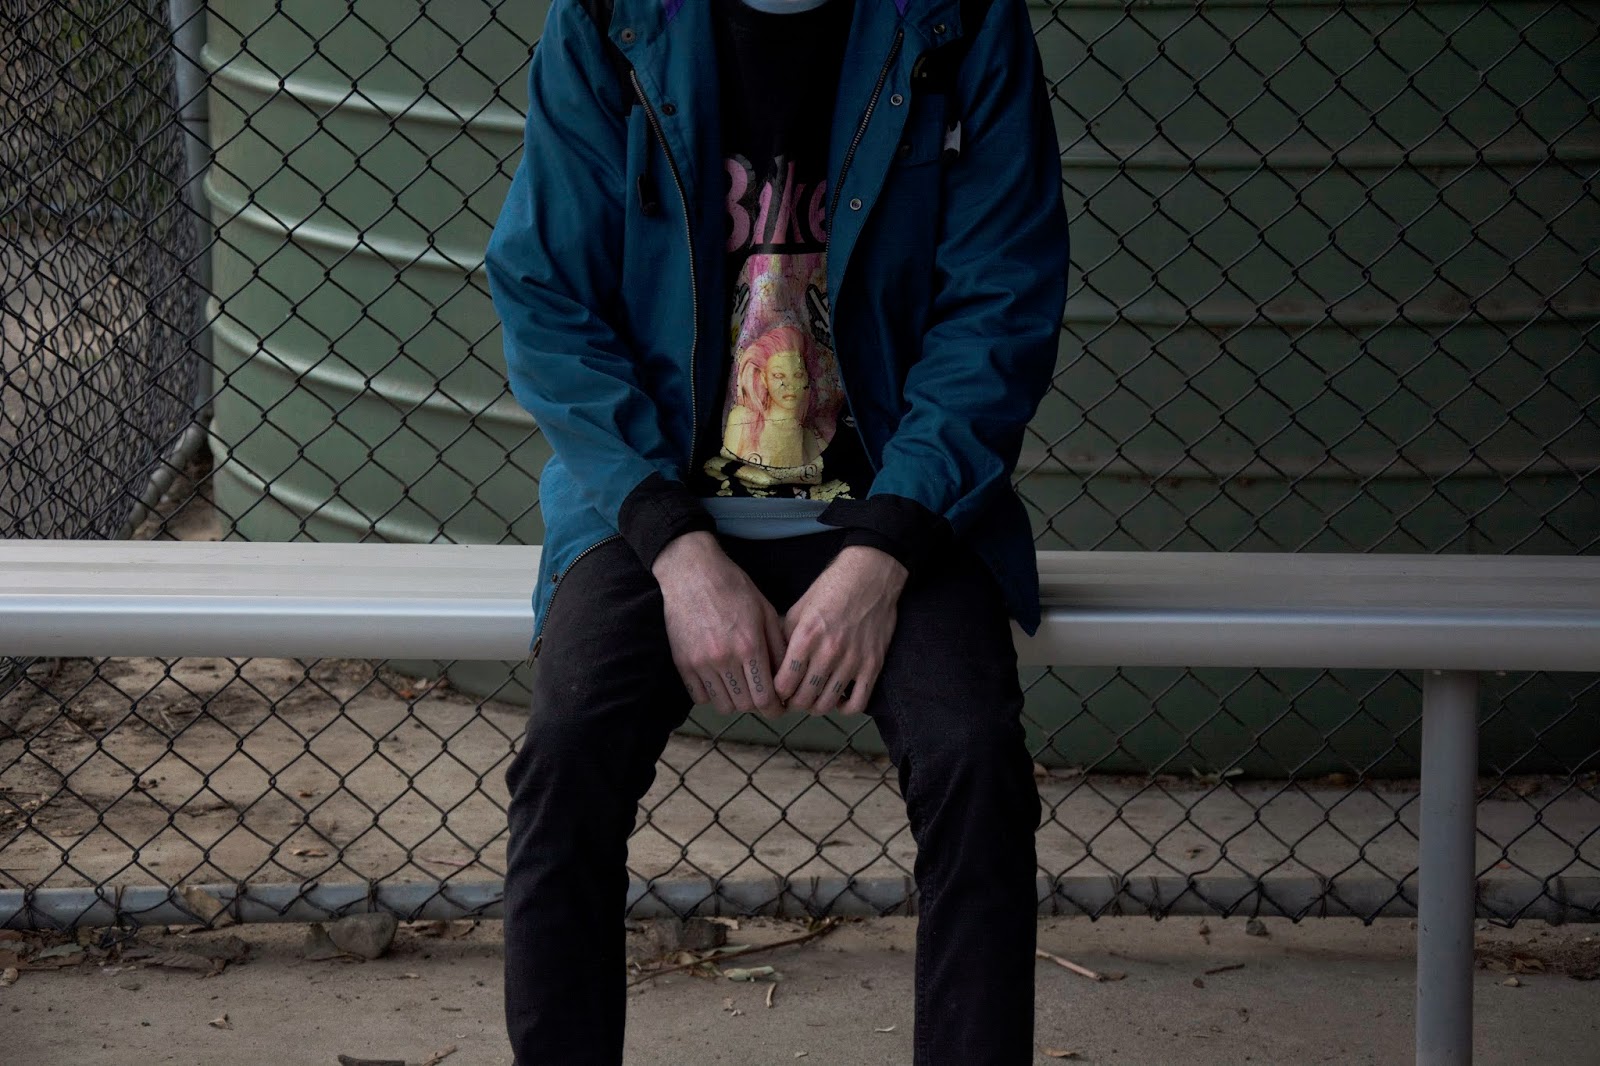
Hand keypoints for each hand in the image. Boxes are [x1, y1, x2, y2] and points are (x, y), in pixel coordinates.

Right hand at [653, 532, 786, 716]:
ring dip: (734, 700)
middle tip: (760, 693)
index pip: (765, 697)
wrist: (692, 573)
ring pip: (722, 705)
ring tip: (739, 686)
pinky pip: (700, 697)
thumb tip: (788, 677)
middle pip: (745, 706)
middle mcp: (725, 659)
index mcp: (750, 646)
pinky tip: (719, 679)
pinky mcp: (682, 663)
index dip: (775, 708)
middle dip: (757, 704)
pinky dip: (711, 694)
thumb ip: (779, 647)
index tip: (778, 707)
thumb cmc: (734, 588)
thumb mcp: (766, 611)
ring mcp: (700, 663)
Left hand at [776, 545, 906, 715]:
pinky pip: (857, 703)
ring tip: (813, 698)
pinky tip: (838, 698)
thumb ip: (785, 637)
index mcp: (806, 637)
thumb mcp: (799, 608)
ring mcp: (853, 661)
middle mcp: (828, 653)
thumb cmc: (832, 588)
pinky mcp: (873, 665)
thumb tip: (772, 663)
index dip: (776, 693)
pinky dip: (844, 708)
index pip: (783, 685)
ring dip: (816, 706)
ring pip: (827, 705)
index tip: (776, 690)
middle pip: (803, 699)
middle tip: (792, 698)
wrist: (870, 575)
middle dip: (793, 703)